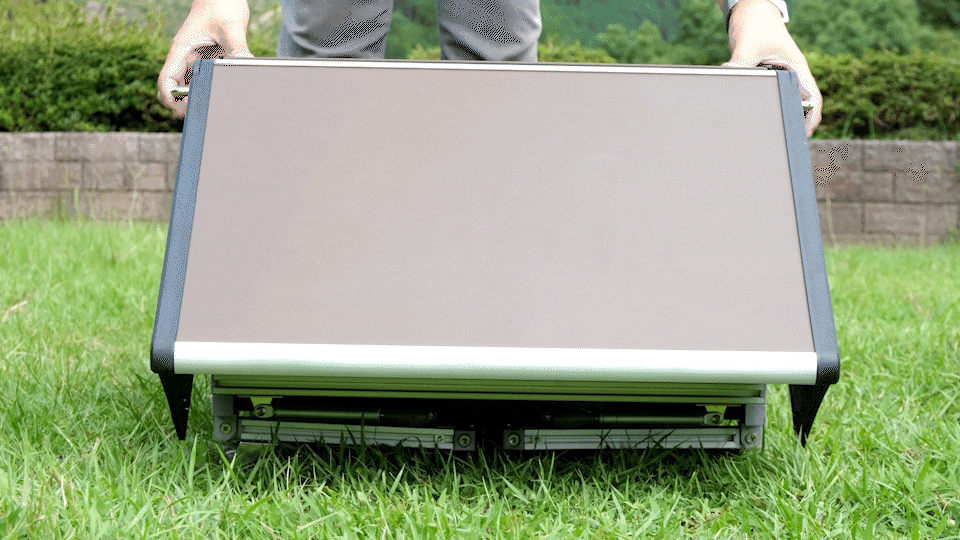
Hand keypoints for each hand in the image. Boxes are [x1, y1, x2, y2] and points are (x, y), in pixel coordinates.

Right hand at [157, 0, 253, 116]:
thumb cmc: (222, 5)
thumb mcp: (232, 27)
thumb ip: (238, 47)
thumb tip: (246, 65)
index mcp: (181, 50)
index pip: (166, 81)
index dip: (171, 98)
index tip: (186, 107)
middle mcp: (183, 58)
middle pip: (172, 90)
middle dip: (181, 104)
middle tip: (203, 110)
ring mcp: (192, 61)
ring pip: (185, 89)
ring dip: (194, 99)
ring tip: (213, 105)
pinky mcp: (203, 61)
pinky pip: (200, 82)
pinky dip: (206, 91)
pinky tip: (222, 94)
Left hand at [722, 0, 821, 137]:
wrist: (752, 13)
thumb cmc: (757, 27)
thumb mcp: (748, 47)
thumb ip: (740, 65)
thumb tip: (728, 80)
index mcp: (797, 70)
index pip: (813, 101)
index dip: (811, 120)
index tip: (802, 136)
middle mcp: (793, 77)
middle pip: (801, 108)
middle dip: (794, 126)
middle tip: (782, 145)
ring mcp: (782, 79)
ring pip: (786, 105)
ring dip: (780, 120)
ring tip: (768, 140)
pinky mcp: (768, 81)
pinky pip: (771, 99)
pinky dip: (766, 111)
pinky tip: (752, 124)